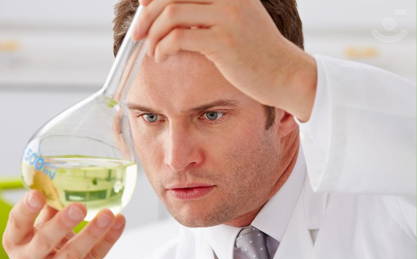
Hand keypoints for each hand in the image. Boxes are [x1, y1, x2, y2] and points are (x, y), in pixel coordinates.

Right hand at [2, 190, 124, 258]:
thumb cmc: (43, 250)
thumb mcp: (38, 230)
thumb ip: (49, 209)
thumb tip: (63, 179)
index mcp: (18, 241)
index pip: (17, 224)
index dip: (26, 209)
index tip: (37, 194)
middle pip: (45, 241)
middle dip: (62, 223)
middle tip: (79, 207)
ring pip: (73, 254)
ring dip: (92, 232)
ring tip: (107, 214)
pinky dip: (108, 240)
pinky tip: (118, 223)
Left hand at [134, 0, 316, 121]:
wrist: (284, 73)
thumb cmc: (256, 51)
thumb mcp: (236, 20)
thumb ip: (208, 11)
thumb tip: (170, 12)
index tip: (143, 7)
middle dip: (146, 14)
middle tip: (137, 33)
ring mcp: (227, 17)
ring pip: (171, 14)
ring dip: (152, 33)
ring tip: (151, 49)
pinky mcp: (224, 42)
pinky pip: (179, 38)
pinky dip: (162, 47)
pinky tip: (161, 57)